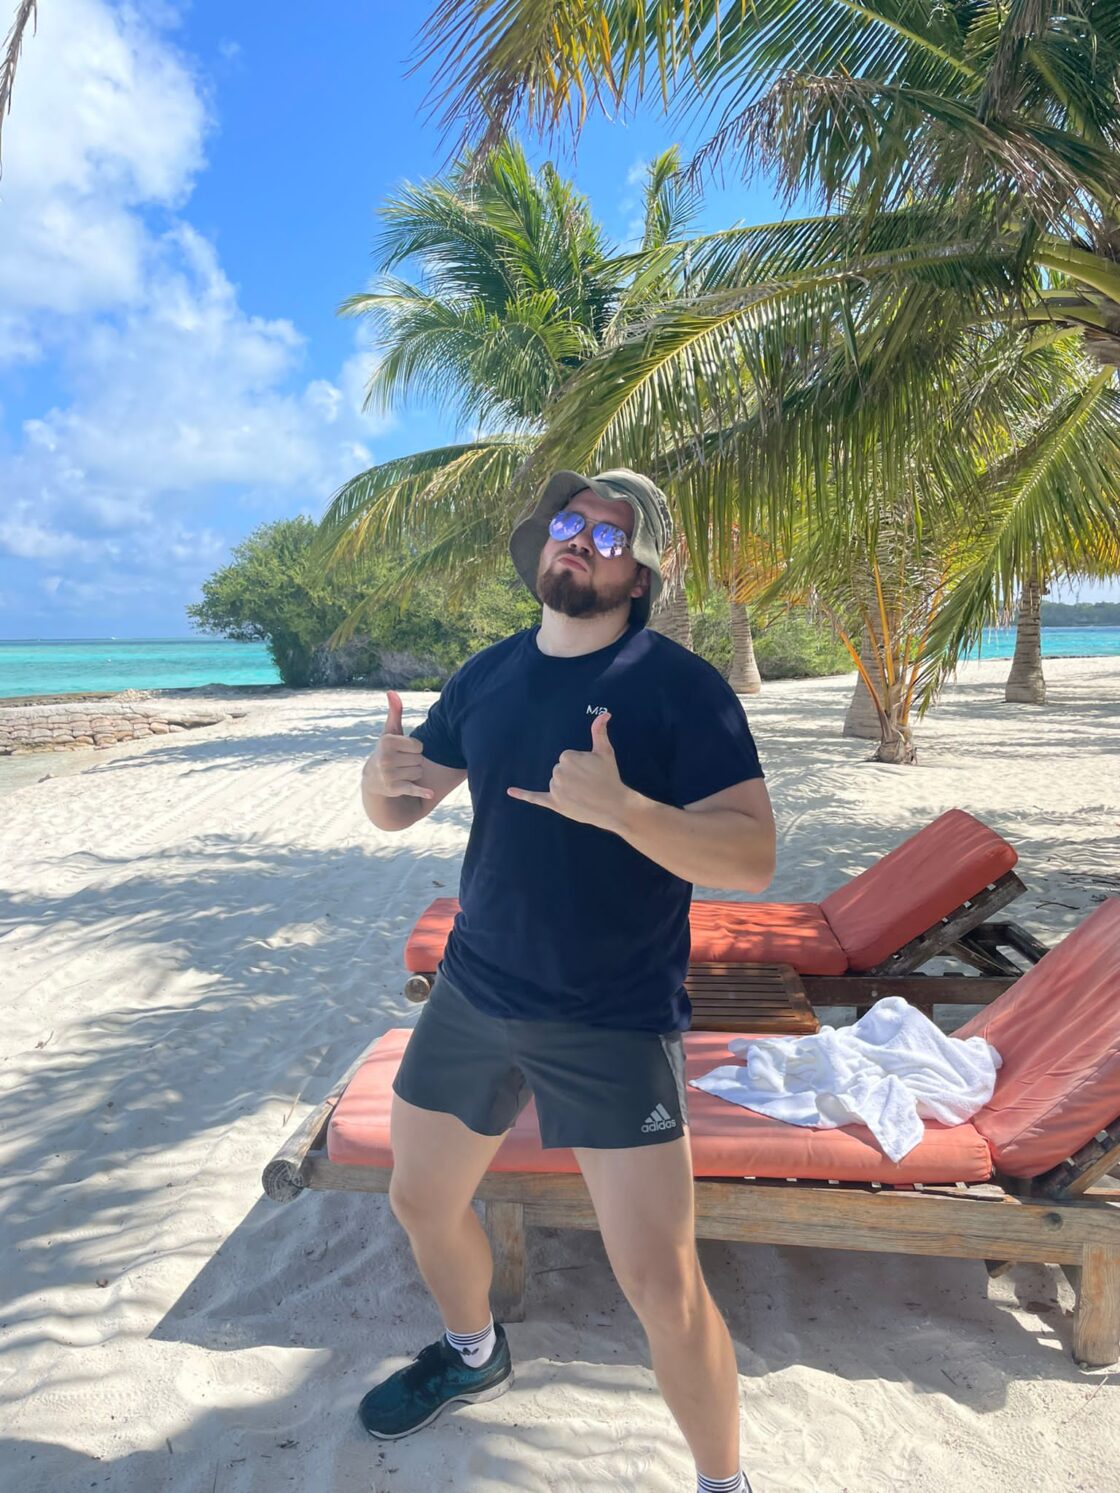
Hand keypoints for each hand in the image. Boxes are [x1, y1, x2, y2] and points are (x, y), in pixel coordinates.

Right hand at [362, 690, 434, 800]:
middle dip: (414, 761)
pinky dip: (422, 791)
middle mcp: (387, 758)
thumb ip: (394, 712)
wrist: (373, 779)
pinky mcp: (394, 788)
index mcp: (388, 742)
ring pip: (419, 773)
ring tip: (401, 772)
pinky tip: (431, 793)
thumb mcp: (390, 732)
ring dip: (414, 773)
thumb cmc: (386, 751)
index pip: (419, 746)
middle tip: (401, 762)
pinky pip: (413, 788)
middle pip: (420, 760)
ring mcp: (390, 774)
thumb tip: (392, 692)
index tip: (405, 750)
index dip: (415, 748)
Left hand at [507, 712, 629, 829]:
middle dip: (573, 777)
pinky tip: (510, 791)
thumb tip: (605, 713)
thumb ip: (599, 731)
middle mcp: (558, 772)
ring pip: (556, 784)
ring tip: (584, 794)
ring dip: (567, 789)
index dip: (581, 765)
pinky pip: (535, 797)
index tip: (591, 772)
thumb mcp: (605, 751)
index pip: (567, 758)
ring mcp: (555, 789)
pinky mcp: (554, 803)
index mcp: (567, 757)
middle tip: (589, 784)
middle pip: (560, 770)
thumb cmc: (609, 777)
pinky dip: (523, 794)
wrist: (614, 806)